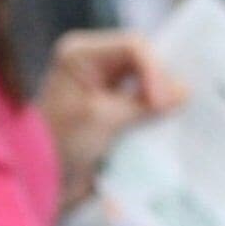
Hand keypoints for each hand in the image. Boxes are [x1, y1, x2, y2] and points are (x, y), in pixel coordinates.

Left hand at [39, 31, 179, 208]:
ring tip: (177, 111)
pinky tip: (169, 118)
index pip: (133, 46)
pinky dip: (156, 107)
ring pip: (147, 78)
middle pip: (144, 59)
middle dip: (161, 80)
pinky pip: (143, 97)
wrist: (40, 179)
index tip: (163, 102)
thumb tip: (184, 92)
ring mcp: (103, 83)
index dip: (155, 70)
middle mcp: (93, 62)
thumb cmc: (61, 142)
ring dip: (161, 94)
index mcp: (81, 54)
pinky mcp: (112, 104)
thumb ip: (143, 104)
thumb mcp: (102, 119)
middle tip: (176, 105)